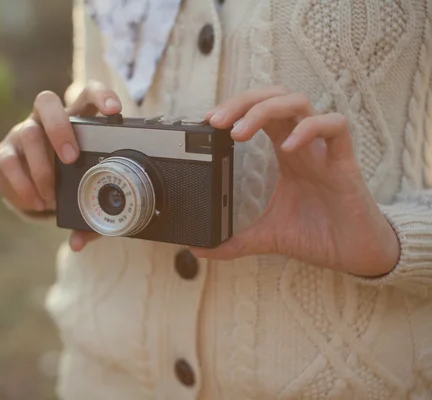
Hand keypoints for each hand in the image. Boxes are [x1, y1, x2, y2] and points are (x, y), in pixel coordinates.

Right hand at [0, 81, 121, 250]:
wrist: (33, 194)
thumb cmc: (68, 186)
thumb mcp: (83, 196)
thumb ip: (87, 216)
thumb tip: (79, 242)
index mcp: (75, 121)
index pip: (86, 94)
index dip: (100, 96)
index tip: (115, 110)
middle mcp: (46, 120)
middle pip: (47, 102)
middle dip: (60, 128)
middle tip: (71, 158)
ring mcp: (22, 133)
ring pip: (28, 133)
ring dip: (42, 168)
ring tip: (52, 198)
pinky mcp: (4, 152)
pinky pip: (9, 162)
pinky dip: (23, 185)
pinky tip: (36, 203)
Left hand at [191, 86, 399, 277]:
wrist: (356, 255)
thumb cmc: (318, 235)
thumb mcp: (266, 237)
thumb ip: (233, 241)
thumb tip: (199, 250)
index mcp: (284, 152)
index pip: (259, 111)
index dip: (234, 108)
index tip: (207, 121)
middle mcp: (302, 144)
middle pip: (274, 97)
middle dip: (243, 101)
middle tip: (217, 121)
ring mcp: (323, 150)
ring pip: (299, 102)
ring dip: (266, 109)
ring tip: (240, 132)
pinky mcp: (344, 162)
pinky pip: (335, 126)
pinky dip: (309, 129)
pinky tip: (288, 147)